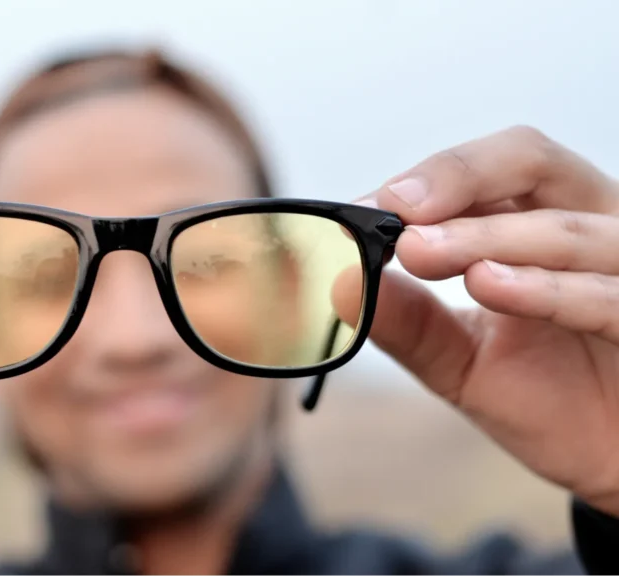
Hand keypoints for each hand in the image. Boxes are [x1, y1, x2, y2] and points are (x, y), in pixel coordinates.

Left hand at [337, 125, 618, 516]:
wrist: (615, 463)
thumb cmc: (551, 399)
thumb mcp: (462, 363)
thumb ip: (409, 324)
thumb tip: (340, 284)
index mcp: (539, 227)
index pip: (489, 172)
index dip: (427, 181)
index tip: (361, 212)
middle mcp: (591, 228)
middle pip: (530, 163)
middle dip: (456, 180)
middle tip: (393, 211)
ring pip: (564, 228)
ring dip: (487, 236)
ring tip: (421, 250)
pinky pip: (610, 296)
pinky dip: (547, 288)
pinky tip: (491, 285)